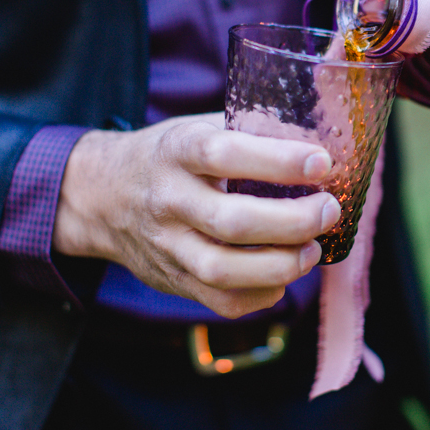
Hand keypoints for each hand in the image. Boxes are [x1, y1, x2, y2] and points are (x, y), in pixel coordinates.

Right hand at [52, 113, 338, 318]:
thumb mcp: (198, 127)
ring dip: (282, 265)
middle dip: (293, 221)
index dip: (278, 161)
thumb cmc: (170, 157)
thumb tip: (324, 138)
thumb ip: (251, 131)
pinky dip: (263, 294)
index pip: (226, 154)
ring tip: (313, 250)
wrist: (101, 195)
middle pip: (232, 222)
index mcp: (177, 151)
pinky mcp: (173, 281)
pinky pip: (222, 302)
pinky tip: (284, 276)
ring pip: (224, 270)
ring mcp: (167, 246)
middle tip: (328, 211)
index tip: (321, 163)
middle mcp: (168, 200)